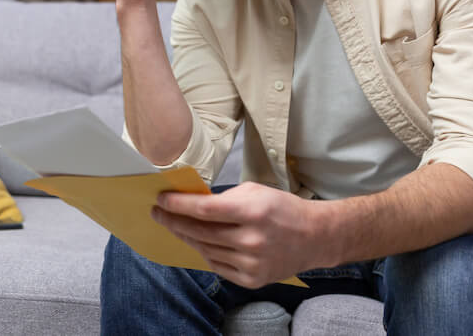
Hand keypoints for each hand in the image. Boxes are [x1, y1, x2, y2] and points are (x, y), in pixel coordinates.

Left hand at [152, 182, 326, 287]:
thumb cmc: (282, 209)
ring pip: (205, 250)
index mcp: (253, 212)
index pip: (204, 210)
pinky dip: (205, 252)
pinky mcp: (252, 279)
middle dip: (173, 221)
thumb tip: (190, 202)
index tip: (161, 200)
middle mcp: (252, 240)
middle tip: (158, 213)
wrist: (314, 237)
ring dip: (187, 237)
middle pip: (200, 232)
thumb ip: (223, 199)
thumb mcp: (254, 192)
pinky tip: (199, 241)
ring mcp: (252, 263)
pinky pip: (217, 265)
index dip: (178, 205)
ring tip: (176, 226)